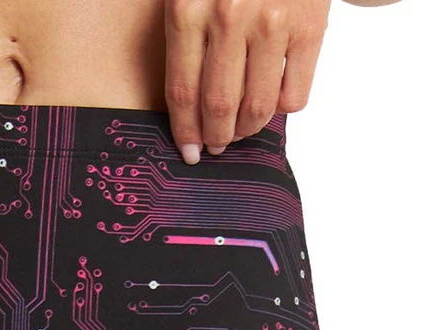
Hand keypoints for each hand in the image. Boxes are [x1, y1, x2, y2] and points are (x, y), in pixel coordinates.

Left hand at [164, 0, 331, 162]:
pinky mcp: (310, 27)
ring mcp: (272, 23)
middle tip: (217, 145)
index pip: (182, 93)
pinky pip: (294, 95)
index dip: (186, 133)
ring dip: (248, 130)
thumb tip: (188, 111)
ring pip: (257, 108)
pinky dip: (282, 108)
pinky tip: (273, 99)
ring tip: (242, 129)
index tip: (190, 152)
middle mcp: (228, 18)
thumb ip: (186, 39)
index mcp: (189, 10)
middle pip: (218, 107)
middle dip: (217, 137)